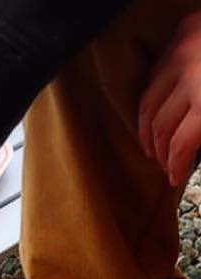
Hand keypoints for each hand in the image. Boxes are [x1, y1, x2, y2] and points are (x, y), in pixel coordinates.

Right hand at [139, 12, 200, 185]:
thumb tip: (196, 150)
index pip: (180, 145)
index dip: (175, 167)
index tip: (174, 179)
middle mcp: (190, 78)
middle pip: (161, 128)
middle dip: (161, 153)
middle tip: (166, 166)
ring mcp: (182, 54)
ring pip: (148, 104)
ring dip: (147, 131)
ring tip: (153, 145)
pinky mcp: (182, 34)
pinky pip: (154, 75)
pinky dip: (152, 99)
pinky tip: (158, 112)